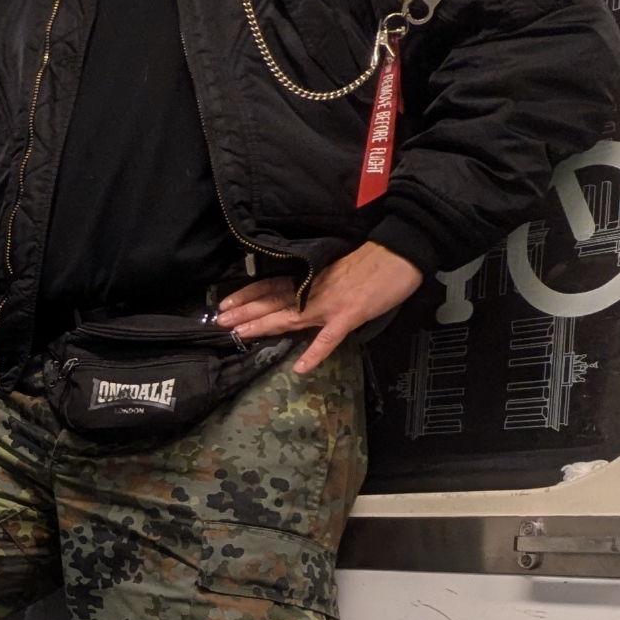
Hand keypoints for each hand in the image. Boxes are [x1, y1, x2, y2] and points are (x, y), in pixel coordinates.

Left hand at [216, 242, 422, 374]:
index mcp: (311, 278)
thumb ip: (317, 283)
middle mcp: (313, 290)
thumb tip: (299, 294)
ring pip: (290, 316)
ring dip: (264, 326)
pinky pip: (330, 337)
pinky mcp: (350, 315)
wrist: (400, 250)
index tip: (225, 304)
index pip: (272, 286)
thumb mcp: (337, 269)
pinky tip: (301, 368)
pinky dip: (315, 352)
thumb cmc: (372, 259)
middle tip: (218, 322)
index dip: (247, 295)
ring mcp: (330, 303)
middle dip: (244, 312)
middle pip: (273, 302)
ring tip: (240, 336)